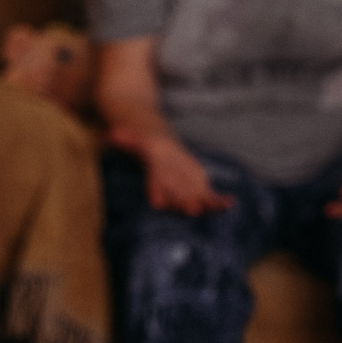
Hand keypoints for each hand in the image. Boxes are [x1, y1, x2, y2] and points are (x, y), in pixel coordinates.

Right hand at [111, 124, 233, 215]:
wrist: (166, 156)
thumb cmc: (152, 149)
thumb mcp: (141, 141)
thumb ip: (128, 139)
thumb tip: (111, 134)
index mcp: (156, 183)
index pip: (155, 191)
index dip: (158, 195)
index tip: (157, 202)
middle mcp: (172, 192)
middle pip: (178, 200)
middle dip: (184, 204)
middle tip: (193, 209)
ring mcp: (188, 194)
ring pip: (197, 202)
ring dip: (207, 205)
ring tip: (218, 206)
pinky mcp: (201, 192)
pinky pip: (211, 199)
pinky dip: (220, 202)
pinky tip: (230, 202)